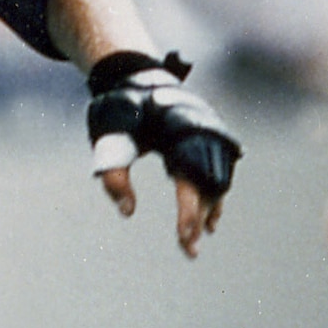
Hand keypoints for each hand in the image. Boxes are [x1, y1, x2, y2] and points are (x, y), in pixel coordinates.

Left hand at [87, 54, 240, 259]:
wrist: (138, 76)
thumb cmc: (120, 109)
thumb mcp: (108, 138)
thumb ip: (113, 174)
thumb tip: (127, 212)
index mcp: (180, 130)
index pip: (191, 179)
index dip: (189, 211)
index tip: (184, 237)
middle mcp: (203, 131)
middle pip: (210, 184)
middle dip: (200, 217)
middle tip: (188, 250)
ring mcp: (211, 132)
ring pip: (219, 179)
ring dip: (210, 209)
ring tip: (197, 237)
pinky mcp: (210, 137)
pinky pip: (219, 171)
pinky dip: (214, 195)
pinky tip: (209, 220)